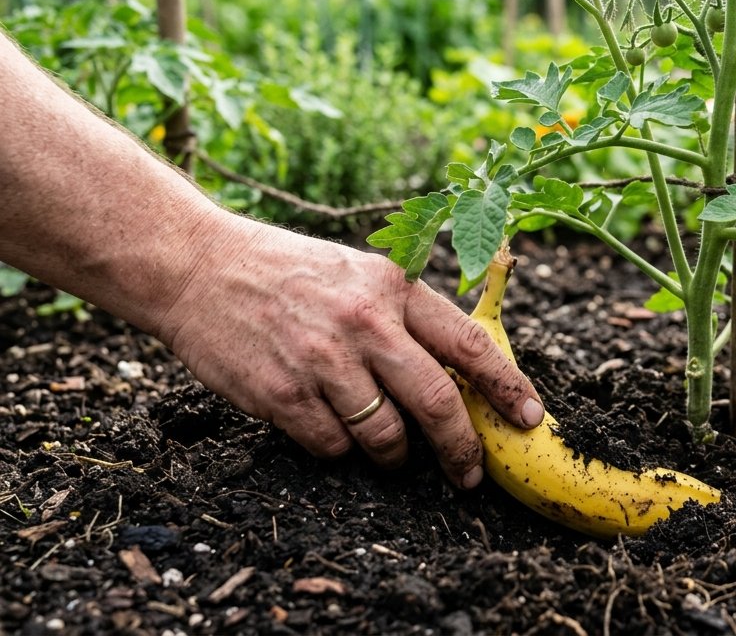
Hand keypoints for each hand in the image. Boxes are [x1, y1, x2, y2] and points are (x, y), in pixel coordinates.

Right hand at [152, 213, 542, 488]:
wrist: (198, 266)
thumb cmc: (290, 274)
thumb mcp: (361, 273)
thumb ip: (410, 316)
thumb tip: (466, 375)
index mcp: (395, 287)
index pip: (470, 345)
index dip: (509, 388)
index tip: (531, 418)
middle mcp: (365, 322)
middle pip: (438, 403)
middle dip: (462, 449)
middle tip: (469, 474)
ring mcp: (323, 360)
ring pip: (385, 436)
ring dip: (392, 454)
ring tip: (385, 447)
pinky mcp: (282, 393)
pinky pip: (332, 446)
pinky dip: (337, 448)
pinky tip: (324, 422)